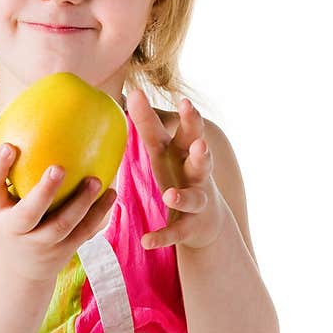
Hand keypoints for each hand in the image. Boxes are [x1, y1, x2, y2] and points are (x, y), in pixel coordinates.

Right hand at [0, 142, 116, 282]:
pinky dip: (99, 213)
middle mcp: (17, 230)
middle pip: (28, 213)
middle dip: (43, 192)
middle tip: (58, 168)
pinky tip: (111, 193)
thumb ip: (12, 169)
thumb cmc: (12, 217)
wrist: (18, 270)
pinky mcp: (63, 252)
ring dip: (81, 203)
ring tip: (96, 180)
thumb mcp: (3, 200)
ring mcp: (41, 244)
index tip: (9, 145)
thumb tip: (28, 114)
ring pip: (62, 225)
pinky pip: (84, 232)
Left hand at [126, 88, 229, 250]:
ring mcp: (196, 200)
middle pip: (199, 155)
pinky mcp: (191, 226)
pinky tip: (147, 241)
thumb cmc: (179, 176)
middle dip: (199, 145)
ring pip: (193, 196)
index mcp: (181, 153)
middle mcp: (193, 172)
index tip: (178, 100)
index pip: (174, 132)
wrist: (206, 222)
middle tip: (199, 136)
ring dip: (182, 196)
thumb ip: (148, 124)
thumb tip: (126, 91)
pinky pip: (177, 232)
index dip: (178, 117)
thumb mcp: (164, 151)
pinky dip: (163, 236)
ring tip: (170, 195)